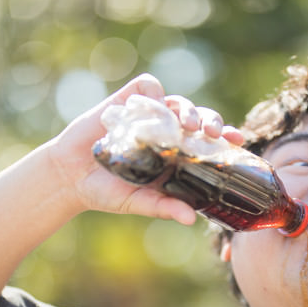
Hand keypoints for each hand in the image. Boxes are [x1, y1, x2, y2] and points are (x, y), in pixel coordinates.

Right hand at [47, 73, 241, 224]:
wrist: (69, 176)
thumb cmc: (107, 192)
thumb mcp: (138, 202)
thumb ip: (163, 206)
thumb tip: (190, 219)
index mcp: (177, 156)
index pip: (209, 143)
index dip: (226, 139)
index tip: (237, 140)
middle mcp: (167, 132)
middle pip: (200, 118)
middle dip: (211, 121)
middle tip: (214, 133)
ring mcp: (149, 114)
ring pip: (179, 101)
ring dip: (189, 108)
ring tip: (188, 124)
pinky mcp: (128, 100)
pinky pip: (149, 87)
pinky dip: (155, 93)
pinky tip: (154, 105)